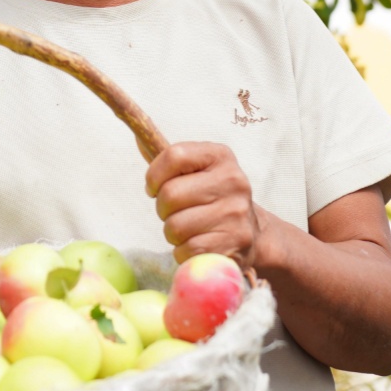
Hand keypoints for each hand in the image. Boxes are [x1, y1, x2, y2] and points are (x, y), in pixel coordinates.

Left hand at [145, 140, 260, 267]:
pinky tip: (198, 245)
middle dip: (163, 209)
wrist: (251, 233)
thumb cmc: (211, 199)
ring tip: (189, 230)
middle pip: (170, 194)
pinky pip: (187, 250)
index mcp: (220, 156)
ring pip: (175, 226)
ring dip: (173, 234)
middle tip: (175, 213)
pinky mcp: (234, 243)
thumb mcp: (197, 171)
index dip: (155, 175)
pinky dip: (184, 252)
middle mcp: (233, 180)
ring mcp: (235, 213)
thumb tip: (138, 137)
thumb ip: (169, 159)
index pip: (174, 155)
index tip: (155, 188)